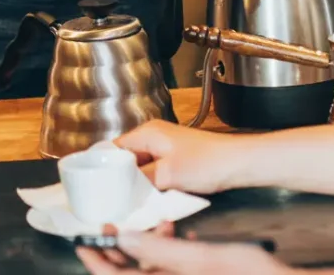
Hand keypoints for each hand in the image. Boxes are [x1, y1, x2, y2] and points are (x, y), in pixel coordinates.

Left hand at [78, 231, 286, 273]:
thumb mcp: (203, 260)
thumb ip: (160, 251)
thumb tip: (122, 239)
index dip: (97, 264)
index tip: (82, 244)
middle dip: (123, 249)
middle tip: (113, 222)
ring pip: (153, 270)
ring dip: (151, 247)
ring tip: (160, 220)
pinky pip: (175, 270)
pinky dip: (173, 253)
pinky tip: (184, 233)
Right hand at [116, 122, 235, 194]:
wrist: (237, 163)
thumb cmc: (206, 163)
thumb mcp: (167, 175)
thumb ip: (140, 181)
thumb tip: (121, 190)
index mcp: (147, 133)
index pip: (114, 146)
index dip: (104, 165)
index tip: (96, 184)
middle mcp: (153, 135)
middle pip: (126, 156)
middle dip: (119, 176)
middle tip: (112, 197)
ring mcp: (165, 146)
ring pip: (140, 165)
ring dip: (136, 181)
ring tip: (129, 200)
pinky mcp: (175, 158)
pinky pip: (153, 170)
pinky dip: (149, 182)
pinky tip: (149, 197)